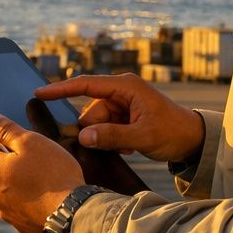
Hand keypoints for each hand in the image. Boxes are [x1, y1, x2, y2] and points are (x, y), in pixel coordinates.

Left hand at [0, 111, 84, 232]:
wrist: (73, 215)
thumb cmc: (53, 174)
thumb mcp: (31, 142)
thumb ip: (6, 129)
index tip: (13, 137)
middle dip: (10, 160)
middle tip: (35, 157)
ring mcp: (6, 212)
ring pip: (8, 188)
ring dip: (20, 180)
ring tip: (45, 178)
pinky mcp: (21, 225)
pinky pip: (21, 206)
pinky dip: (30, 199)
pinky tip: (49, 196)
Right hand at [36, 74, 204, 162]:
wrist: (194, 140)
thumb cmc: (173, 132)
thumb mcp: (143, 136)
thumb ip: (112, 136)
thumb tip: (82, 137)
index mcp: (126, 87)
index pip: (86, 85)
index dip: (61, 89)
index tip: (39, 93)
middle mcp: (121, 91)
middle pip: (91, 111)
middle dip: (93, 131)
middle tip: (109, 146)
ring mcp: (123, 104)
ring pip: (97, 123)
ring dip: (105, 137)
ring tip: (126, 147)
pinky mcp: (125, 116)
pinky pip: (106, 128)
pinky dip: (112, 139)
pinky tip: (129, 147)